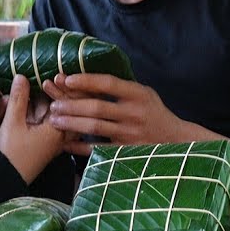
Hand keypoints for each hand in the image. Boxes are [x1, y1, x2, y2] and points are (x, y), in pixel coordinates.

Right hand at [0, 75, 66, 183]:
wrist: (6, 178)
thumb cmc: (11, 152)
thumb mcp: (12, 123)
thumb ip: (18, 99)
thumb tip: (21, 76)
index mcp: (58, 130)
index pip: (68, 105)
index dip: (62, 88)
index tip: (54, 76)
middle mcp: (63, 137)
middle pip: (72, 110)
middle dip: (65, 93)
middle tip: (57, 78)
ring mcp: (58, 142)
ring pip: (66, 117)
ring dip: (60, 102)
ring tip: (50, 88)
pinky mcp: (51, 146)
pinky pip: (59, 125)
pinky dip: (55, 113)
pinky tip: (46, 106)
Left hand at [44, 73, 192, 155]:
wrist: (176, 140)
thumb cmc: (154, 113)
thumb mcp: (145, 93)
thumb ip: (122, 88)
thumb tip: (87, 78)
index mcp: (138, 94)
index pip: (108, 83)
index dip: (86, 80)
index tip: (66, 78)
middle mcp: (134, 113)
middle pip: (97, 107)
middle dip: (71, 104)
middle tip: (53, 103)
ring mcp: (130, 134)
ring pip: (94, 127)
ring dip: (71, 123)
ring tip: (54, 120)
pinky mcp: (126, 151)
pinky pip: (98, 149)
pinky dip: (80, 147)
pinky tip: (65, 144)